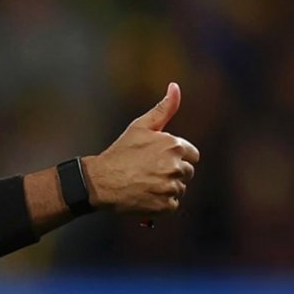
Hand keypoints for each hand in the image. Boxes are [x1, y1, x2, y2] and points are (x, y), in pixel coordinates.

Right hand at [82, 83, 198, 215]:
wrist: (101, 181)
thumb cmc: (120, 152)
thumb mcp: (140, 126)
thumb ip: (163, 108)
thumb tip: (175, 86)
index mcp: (174, 145)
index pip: (192, 155)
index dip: (177, 156)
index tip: (160, 159)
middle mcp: (176, 166)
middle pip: (187, 172)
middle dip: (173, 172)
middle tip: (150, 172)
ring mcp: (171, 187)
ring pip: (180, 189)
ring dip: (167, 188)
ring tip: (146, 183)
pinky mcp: (166, 206)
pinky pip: (173, 205)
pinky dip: (162, 203)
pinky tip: (146, 195)